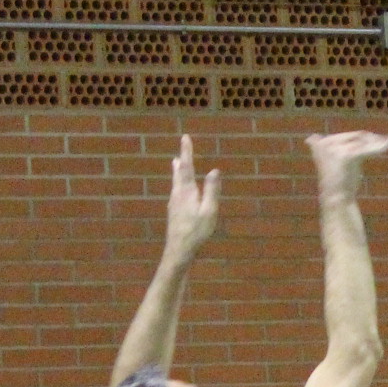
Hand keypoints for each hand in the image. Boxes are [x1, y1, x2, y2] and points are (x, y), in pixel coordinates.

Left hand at [163, 135, 219, 259]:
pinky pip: (176, 191)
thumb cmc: (197, 231)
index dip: (187, 151)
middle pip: (178, 173)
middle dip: (181, 161)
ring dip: (177, 171)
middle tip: (180, 150)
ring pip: (176, 182)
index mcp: (187, 191)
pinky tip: (179, 189)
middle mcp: (177, 194)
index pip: (187, 166)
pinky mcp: (173, 212)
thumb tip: (214, 171)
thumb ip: (212, 190)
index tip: (185, 137)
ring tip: (176, 163)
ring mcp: (173, 203)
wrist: (179, 249)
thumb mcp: (209, 211)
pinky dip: (179, 183)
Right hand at [306, 130, 387, 202]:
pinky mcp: (347, 156)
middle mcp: (326, 143)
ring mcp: (336, 149)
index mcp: (321, 144)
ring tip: (387, 142)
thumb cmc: (337, 183)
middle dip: (371, 139)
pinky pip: (367, 149)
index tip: (373, 140)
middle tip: (384, 142)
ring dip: (377, 142)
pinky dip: (380, 147)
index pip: (346, 136)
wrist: (337, 200)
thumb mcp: (330, 163)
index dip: (360, 138)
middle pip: (356, 136)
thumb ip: (326, 150)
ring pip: (363, 142)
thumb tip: (310, 138)